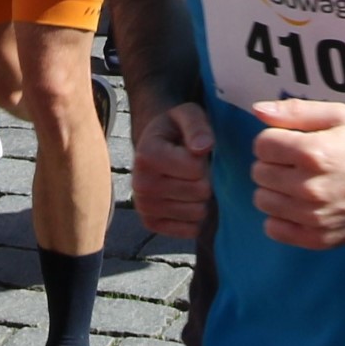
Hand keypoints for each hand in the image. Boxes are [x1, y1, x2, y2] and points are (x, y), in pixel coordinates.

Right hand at [132, 102, 216, 239]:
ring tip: (187, 181)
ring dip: (200, 198)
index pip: (196, 170)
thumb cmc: (175, 130)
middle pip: (200, 192)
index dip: (203, 160)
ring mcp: (144, 207)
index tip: (192, 151)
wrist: (154, 148)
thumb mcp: (187, 115)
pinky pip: (191, 230)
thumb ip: (197, 125)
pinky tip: (185, 199)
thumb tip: (203, 147)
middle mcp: (140, 184)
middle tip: (192, 168)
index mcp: (146, 154)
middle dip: (204, 179)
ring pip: (198, 213)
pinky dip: (194, 217)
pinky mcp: (151, 223)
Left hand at [248, 97, 344, 246]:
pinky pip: (273, 229)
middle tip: (296, 163)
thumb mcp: (340, 116)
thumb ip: (296, 111)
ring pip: (263, 200)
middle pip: (259, 173)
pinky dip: (280, 217)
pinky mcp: (318, 239)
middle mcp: (310, 187)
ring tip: (298, 183)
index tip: (289, 143)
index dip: (273, 140)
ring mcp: (313, 217)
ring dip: (275, 189)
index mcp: (313, 152)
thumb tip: (258, 110)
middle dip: (273, 163)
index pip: (262, 145)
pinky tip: (298, 206)